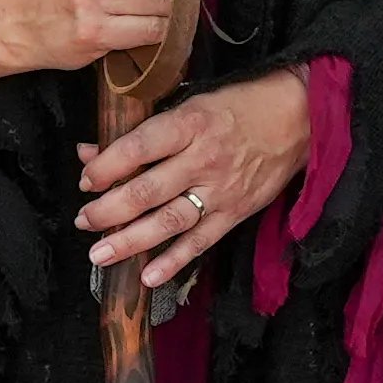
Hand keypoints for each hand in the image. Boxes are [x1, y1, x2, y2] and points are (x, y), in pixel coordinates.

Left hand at [78, 69, 311, 288]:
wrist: (299, 118)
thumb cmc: (238, 107)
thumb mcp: (190, 105)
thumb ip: (141, 133)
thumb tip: (89, 152)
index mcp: (189, 125)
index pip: (138, 148)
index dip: (106, 167)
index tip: (86, 181)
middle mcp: (203, 160)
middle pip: (148, 190)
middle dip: (109, 210)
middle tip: (84, 221)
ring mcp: (221, 190)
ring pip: (170, 221)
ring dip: (131, 240)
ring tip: (100, 254)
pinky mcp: (235, 213)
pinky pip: (201, 242)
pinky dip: (174, 262)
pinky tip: (147, 276)